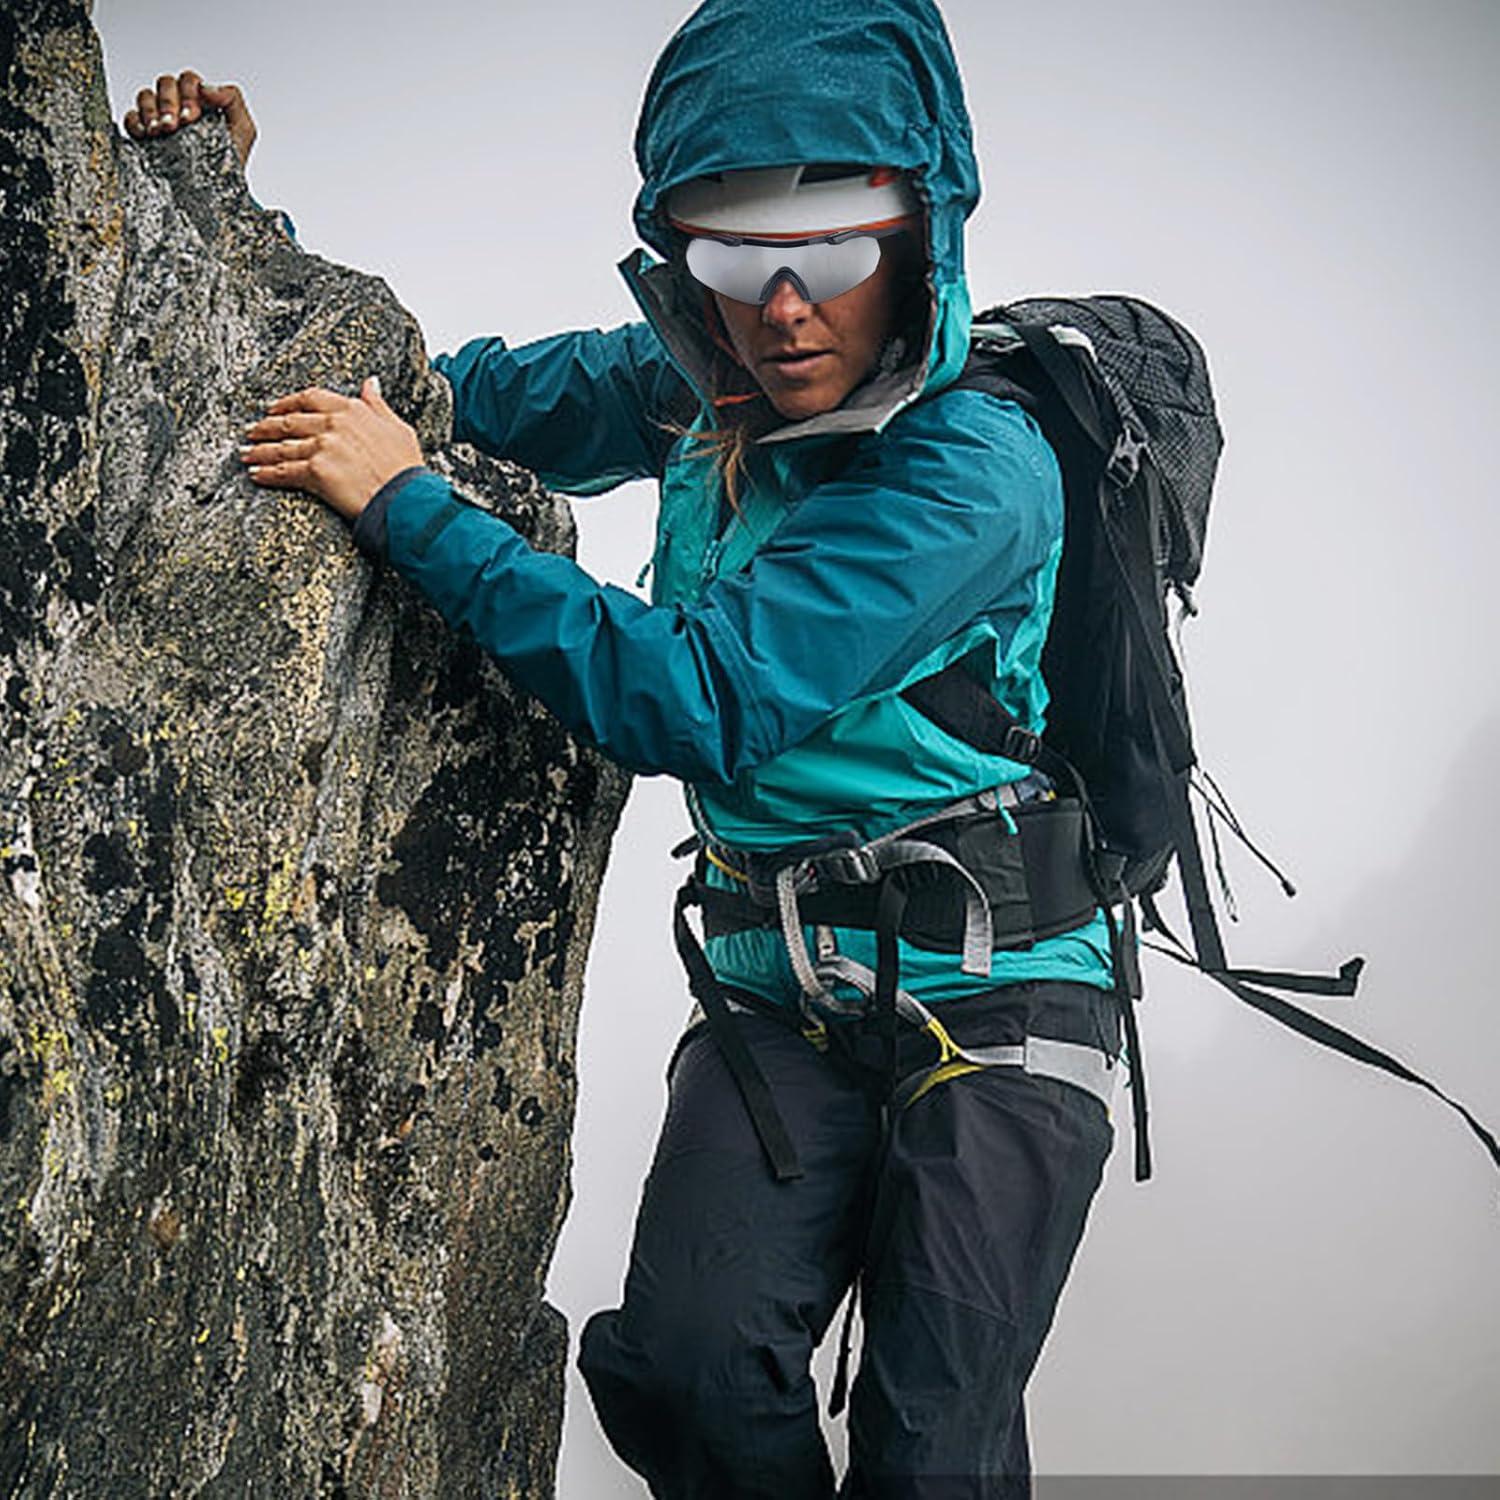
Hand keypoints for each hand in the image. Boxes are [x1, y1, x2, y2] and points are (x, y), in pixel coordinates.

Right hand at [123, 71, 256, 169]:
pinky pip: (131, 118)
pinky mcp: (145, 134)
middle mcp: (179, 106)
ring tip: (160, 131)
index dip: (188, 93)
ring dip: (151, 111)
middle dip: (168, 103)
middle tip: (174, 126)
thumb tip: (207, 87)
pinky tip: (146, 135)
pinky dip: (135, 122)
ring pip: (146, 96)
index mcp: (201, 101)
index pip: (188, 81)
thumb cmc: (230, 163)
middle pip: (166, 84)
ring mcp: (161, 119)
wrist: (215, 195)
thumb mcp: (243, 130)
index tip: (190, 117)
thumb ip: (232, 99)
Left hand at [240, 378, 424, 521]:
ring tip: (246, 454)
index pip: (310, 398)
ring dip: (260, 451)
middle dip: (265, 427)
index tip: (274, 408)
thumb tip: (370, 383)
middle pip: (289, 422)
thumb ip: (377, 404)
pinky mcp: (316, 471)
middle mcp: (333, 424)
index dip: (287, 403)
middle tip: (251, 432)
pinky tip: (256, 474)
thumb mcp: (398, 427)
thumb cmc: (406, 468)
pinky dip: (267, 473)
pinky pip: (284, 471)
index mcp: (351, 410)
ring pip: (282, 446)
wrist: (405, 497)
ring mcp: (322, 447)